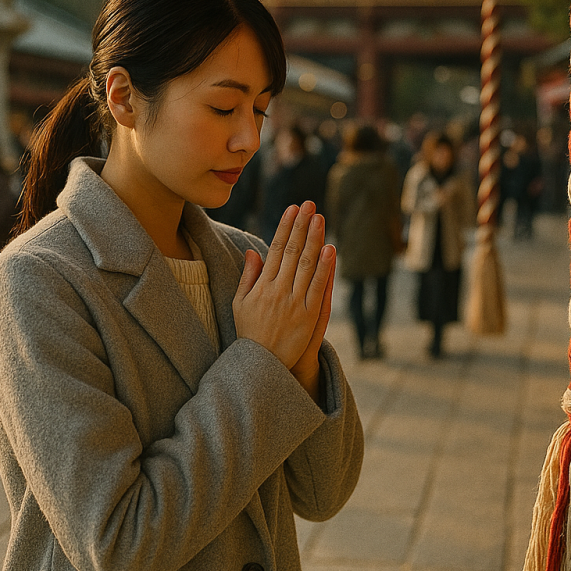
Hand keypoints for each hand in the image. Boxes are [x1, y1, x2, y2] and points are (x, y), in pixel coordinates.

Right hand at [233, 202, 335, 374]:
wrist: (262, 365)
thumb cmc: (250, 333)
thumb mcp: (240, 304)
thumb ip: (248, 276)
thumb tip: (254, 251)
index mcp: (262, 286)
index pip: (276, 249)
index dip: (285, 227)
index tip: (292, 209)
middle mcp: (279, 291)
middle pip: (293, 251)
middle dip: (301, 226)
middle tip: (309, 205)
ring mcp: (295, 303)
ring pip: (307, 265)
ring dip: (314, 239)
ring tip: (320, 218)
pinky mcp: (309, 316)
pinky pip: (319, 287)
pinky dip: (325, 268)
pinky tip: (330, 249)